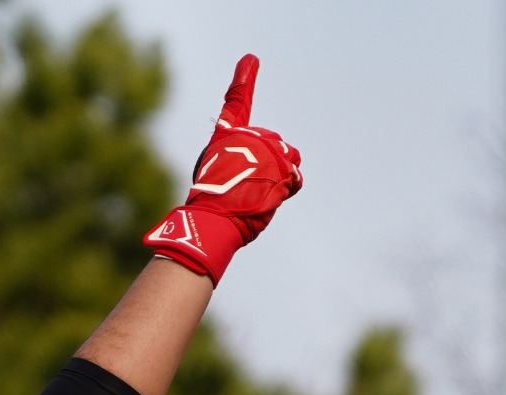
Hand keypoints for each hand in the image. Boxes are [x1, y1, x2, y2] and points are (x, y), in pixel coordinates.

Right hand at [143, 55, 302, 285]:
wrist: (210, 224)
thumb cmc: (210, 209)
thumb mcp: (218, 181)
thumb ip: (243, 167)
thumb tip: (260, 167)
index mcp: (224, 138)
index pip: (236, 105)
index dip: (243, 81)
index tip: (250, 60)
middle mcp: (245, 139)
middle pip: (271, 146)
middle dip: (266, 167)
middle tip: (242, 191)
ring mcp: (265, 152)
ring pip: (286, 160)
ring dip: (277, 178)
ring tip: (254, 196)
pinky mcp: (280, 169)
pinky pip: (295, 178)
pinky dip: (286, 190)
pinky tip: (269, 199)